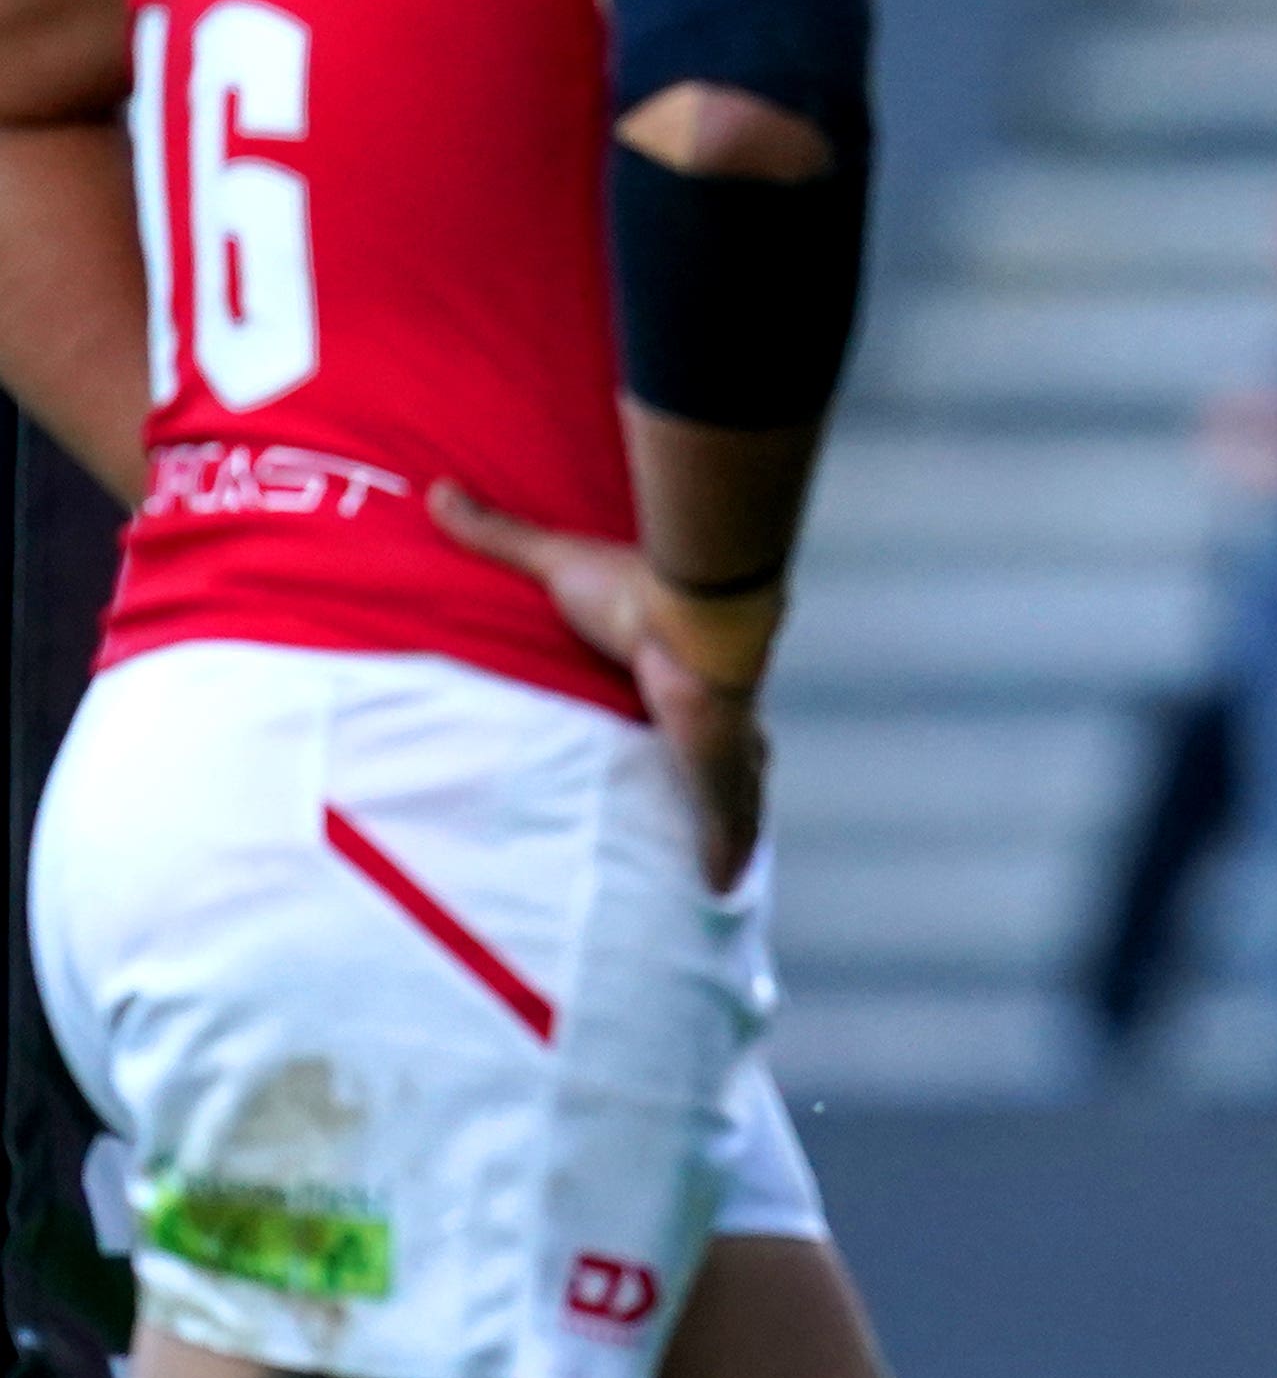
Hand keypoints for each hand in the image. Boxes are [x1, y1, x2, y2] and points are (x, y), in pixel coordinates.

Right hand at [428, 483, 772, 891]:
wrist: (696, 608)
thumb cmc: (637, 586)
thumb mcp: (558, 564)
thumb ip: (501, 536)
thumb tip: (441, 491)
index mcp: (681, 669)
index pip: (690, 700)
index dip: (689, 718)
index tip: (683, 727)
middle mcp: (713, 712)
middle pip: (724, 754)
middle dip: (718, 777)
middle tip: (699, 806)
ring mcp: (723, 745)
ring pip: (734, 795)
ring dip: (729, 825)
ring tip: (712, 863)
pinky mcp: (720, 771)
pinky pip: (727, 826)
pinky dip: (726, 855)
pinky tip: (723, 887)